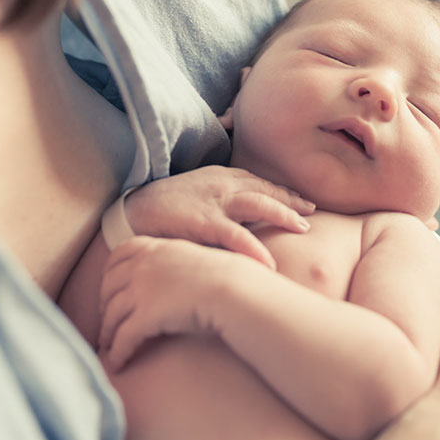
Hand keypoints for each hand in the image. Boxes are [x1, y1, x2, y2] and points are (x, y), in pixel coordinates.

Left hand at [99, 236, 259, 370]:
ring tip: (108, 345)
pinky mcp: (145, 316)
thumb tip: (180, 276)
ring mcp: (141, 290)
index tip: (108, 287)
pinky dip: (117, 352)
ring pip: (112, 314)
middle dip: (104, 305)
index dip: (108, 273)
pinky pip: (123, 338)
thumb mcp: (196, 258)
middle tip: (107, 320)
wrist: (235, 289)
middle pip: (109, 286)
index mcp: (155, 248)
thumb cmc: (229, 277)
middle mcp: (143, 266)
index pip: (119, 254)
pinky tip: (118, 364)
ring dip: (107, 332)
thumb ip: (178, 262)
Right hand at [124, 166, 314, 269]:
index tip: (302, 203)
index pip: (258, 182)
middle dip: (290, 200)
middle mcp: (220, 185)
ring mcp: (212, 202)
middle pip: (264, 189)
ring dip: (283, 214)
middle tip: (311, 213)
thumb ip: (219, 203)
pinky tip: (270, 261)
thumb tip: (242, 221)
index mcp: (218, 177)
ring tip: (303, 228)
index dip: (282, 192)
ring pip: (258, 204)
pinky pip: (235, 235)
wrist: (128, 212)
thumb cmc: (162, 208)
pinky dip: (254, 247)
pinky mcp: (202, 222)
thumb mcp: (195, 197)